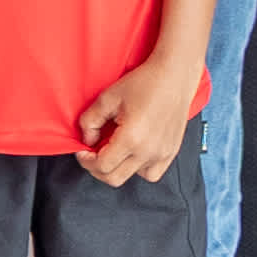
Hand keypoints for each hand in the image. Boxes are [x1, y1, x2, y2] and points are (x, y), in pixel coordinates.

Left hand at [77, 50, 204, 187]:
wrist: (173, 77)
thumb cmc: (143, 83)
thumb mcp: (107, 98)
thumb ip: (90, 122)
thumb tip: (88, 141)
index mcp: (132, 138)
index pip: (103, 166)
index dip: (86, 161)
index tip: (82, 151)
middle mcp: (149, 151)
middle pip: (115, 178)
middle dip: (97, 169)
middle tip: (92, 155)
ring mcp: (162, 154)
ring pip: (133, 177)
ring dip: (118, 168)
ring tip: (114, 150)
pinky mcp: (171, 152)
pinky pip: (152, 173)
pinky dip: (139, 169)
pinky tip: (133, 152)